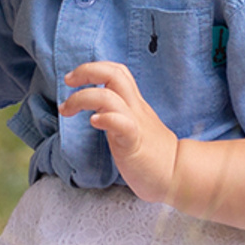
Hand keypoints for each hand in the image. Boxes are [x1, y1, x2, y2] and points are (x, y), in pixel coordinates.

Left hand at [60, 60, 182, 201]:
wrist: (178, 176)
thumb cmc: (153, 156)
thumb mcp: (136, 127)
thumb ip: (120, 116)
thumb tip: (98, 113)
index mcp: (134, 105)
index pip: (117, 72)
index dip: (94, 68)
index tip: (73, 80)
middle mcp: (134, 109)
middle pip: (114, 74)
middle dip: (87, 71)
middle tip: (68, 82)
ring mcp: (135, 124)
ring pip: (110, 95)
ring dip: (83, 97)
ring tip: (67, 109)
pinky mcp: (134, 143)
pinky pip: (121, 123)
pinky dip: (105, 118)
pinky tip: (94, 122)